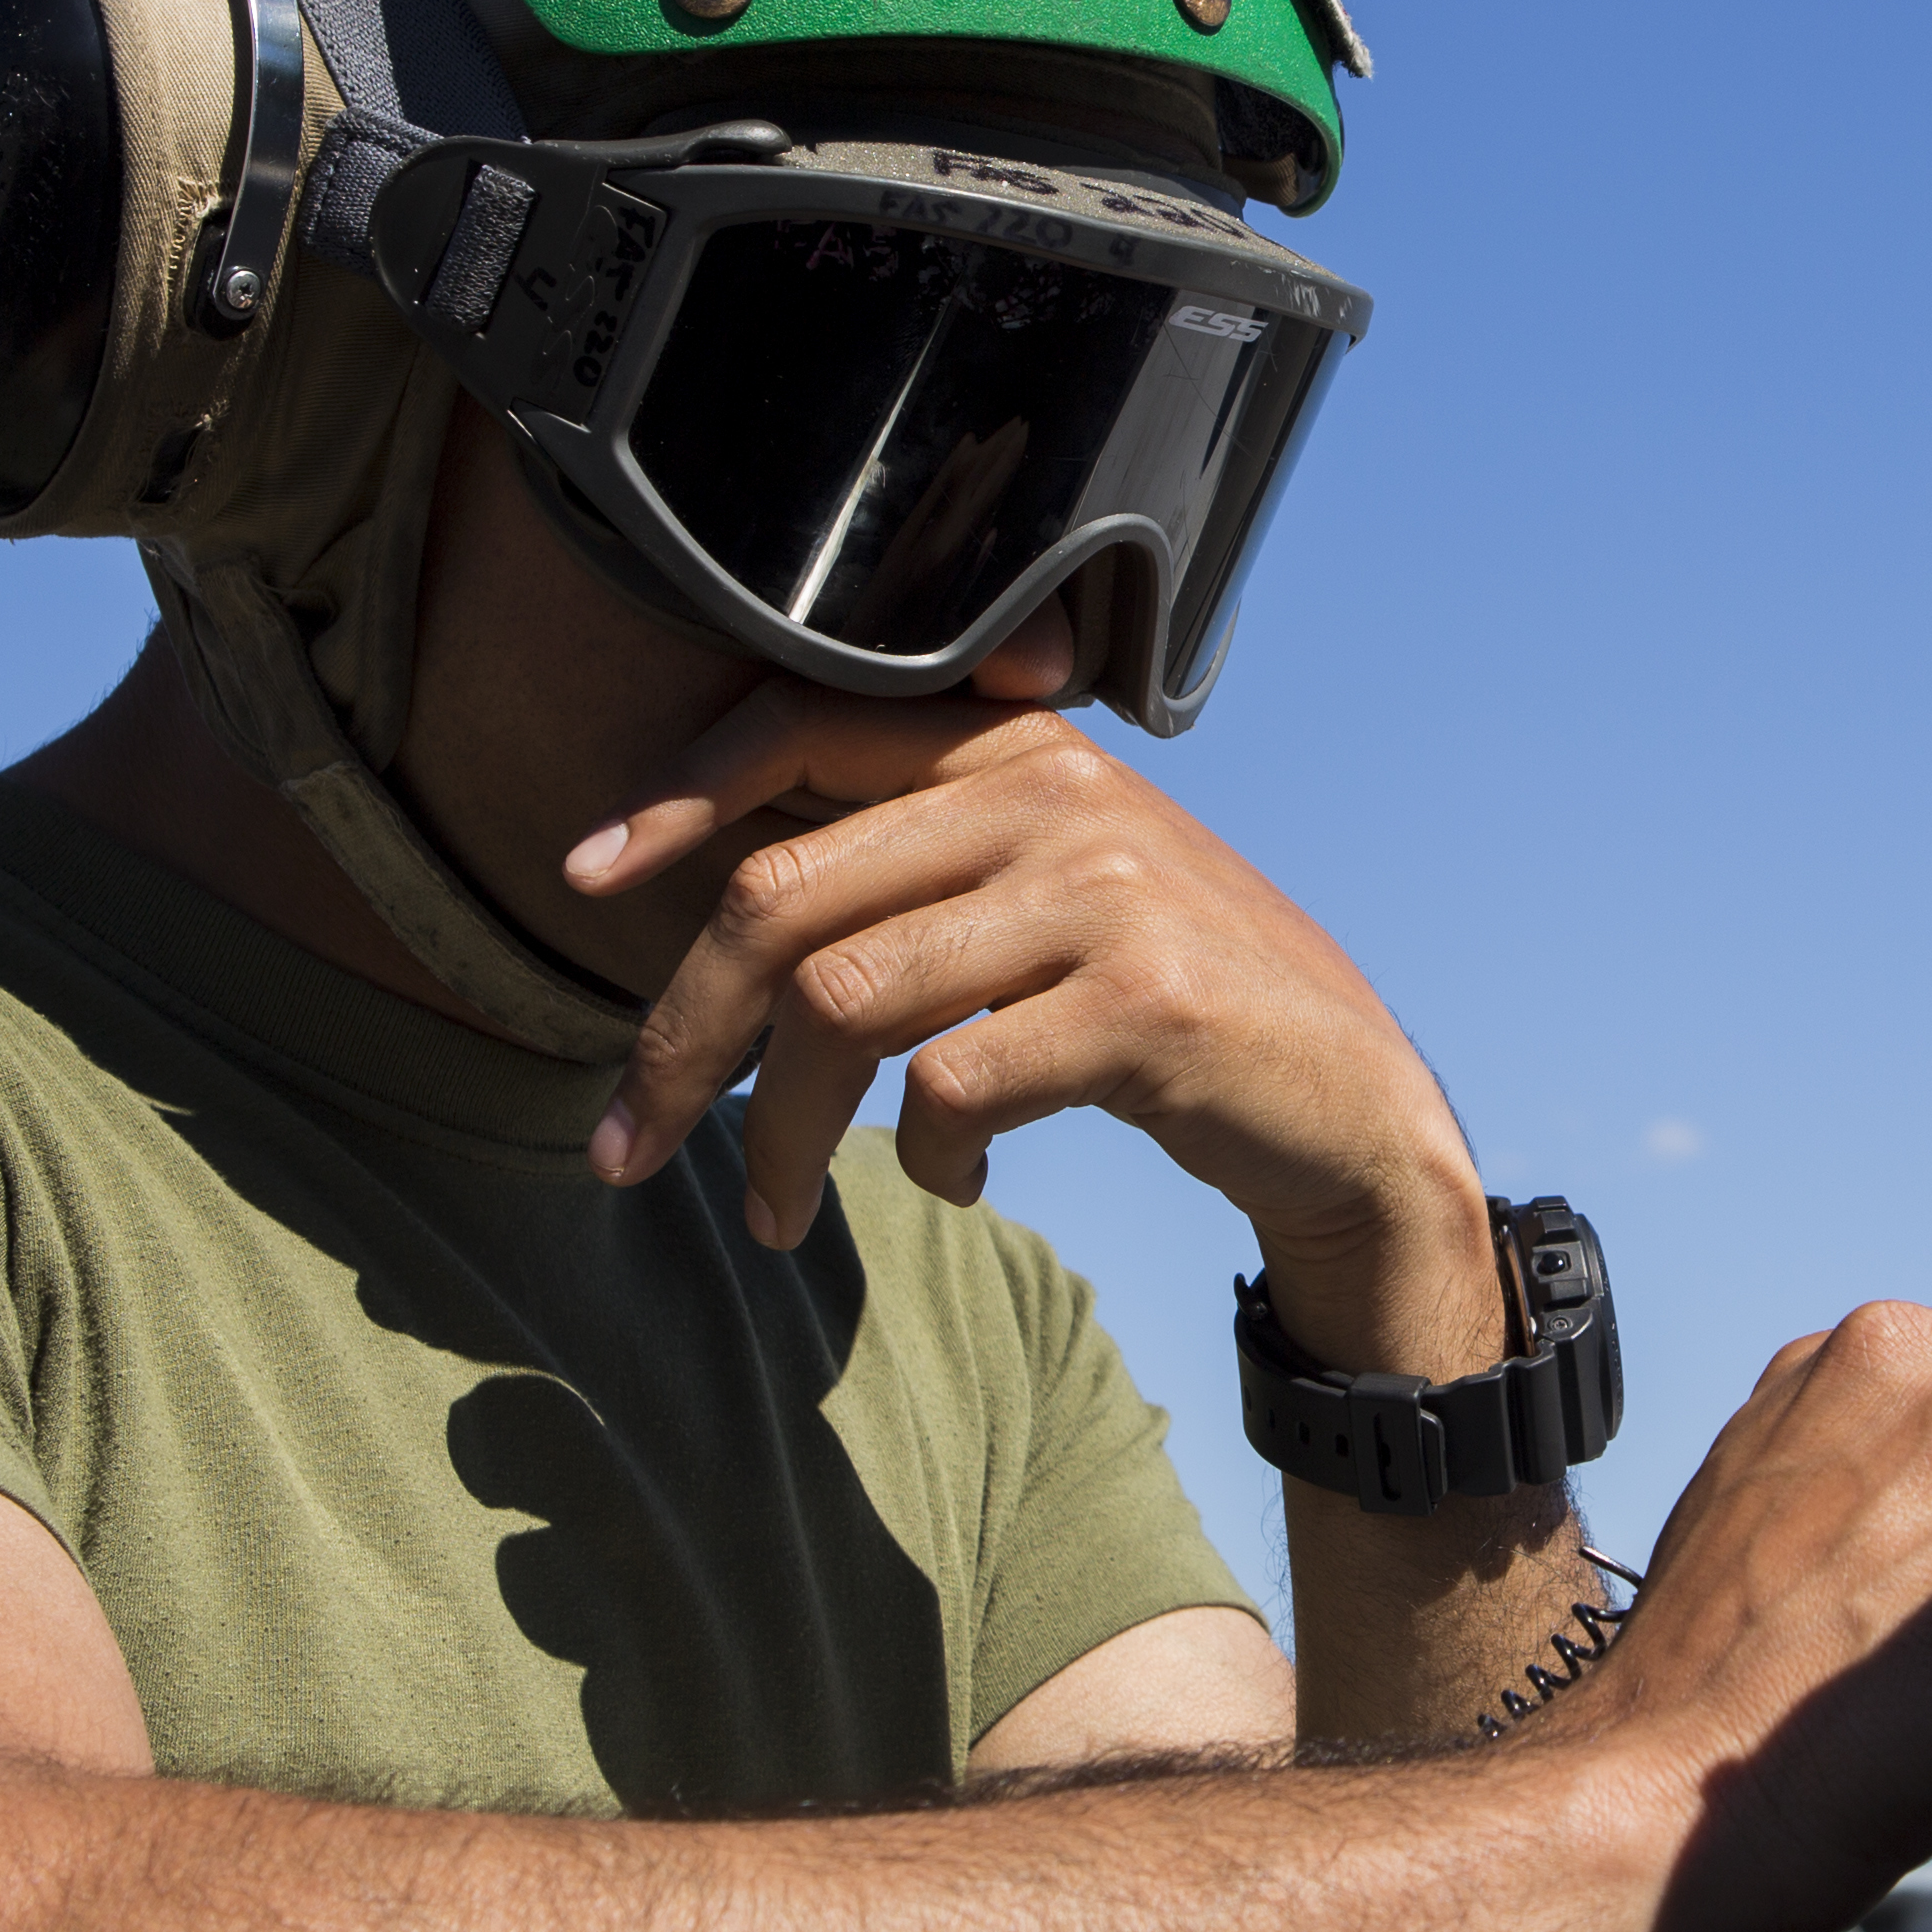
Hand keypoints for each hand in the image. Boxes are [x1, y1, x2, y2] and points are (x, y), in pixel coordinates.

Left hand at [567, 604, 1497, 1372]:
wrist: (1351, 1106)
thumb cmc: (1175, 1010)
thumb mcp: (1056, 893)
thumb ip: (925, 867)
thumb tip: (731, 910)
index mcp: (1016, 748)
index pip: (802, 720)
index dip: (676, 794)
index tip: (580, 875)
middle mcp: (1052, 794)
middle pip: (781, 898)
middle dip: (676, 1038)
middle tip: (623, 1145)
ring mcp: (1101, 894)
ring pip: (840, 1007)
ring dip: (773, 1134)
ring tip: (767, 1211)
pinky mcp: (1141, 1005)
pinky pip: (948, 1086)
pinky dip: (920, 1156)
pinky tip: (947, 1180)